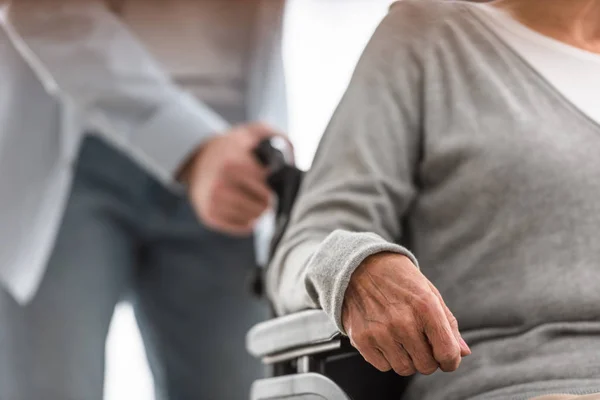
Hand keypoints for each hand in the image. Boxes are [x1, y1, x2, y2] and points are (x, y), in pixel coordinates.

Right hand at [181, 123, 283, 235]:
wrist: (195, 159)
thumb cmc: (231, 147)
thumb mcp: (253, 132)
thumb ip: (277, 136)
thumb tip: (293, 156)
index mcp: (233, 164)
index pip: (268, 188)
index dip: (273, 183)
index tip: (270, 177)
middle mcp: (221, 185)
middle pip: (264, 205)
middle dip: (268, 198)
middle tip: (263, 190)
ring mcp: (214, 203)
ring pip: (255, 218)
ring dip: (258, 210)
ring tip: (253, 197)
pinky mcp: (210, 216)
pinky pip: (242, 228)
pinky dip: (247, 220)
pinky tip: (243, 207)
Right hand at [342, 252, 470, 375]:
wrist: (361, 266)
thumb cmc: (399, 279)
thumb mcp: (429, 293)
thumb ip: (448, 323)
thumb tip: (463, 352)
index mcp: (425, 307)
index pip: (447, 352)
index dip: (451, 361)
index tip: (447, 359)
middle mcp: (403, 321)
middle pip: (426, 366)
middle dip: (428, 360)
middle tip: (420, 344)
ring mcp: (380, 332)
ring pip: (404, 369)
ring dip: (407, 360)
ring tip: (402, 340)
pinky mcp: (362, 339)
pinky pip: (383, 366)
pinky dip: (387, 357)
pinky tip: (385, 339)